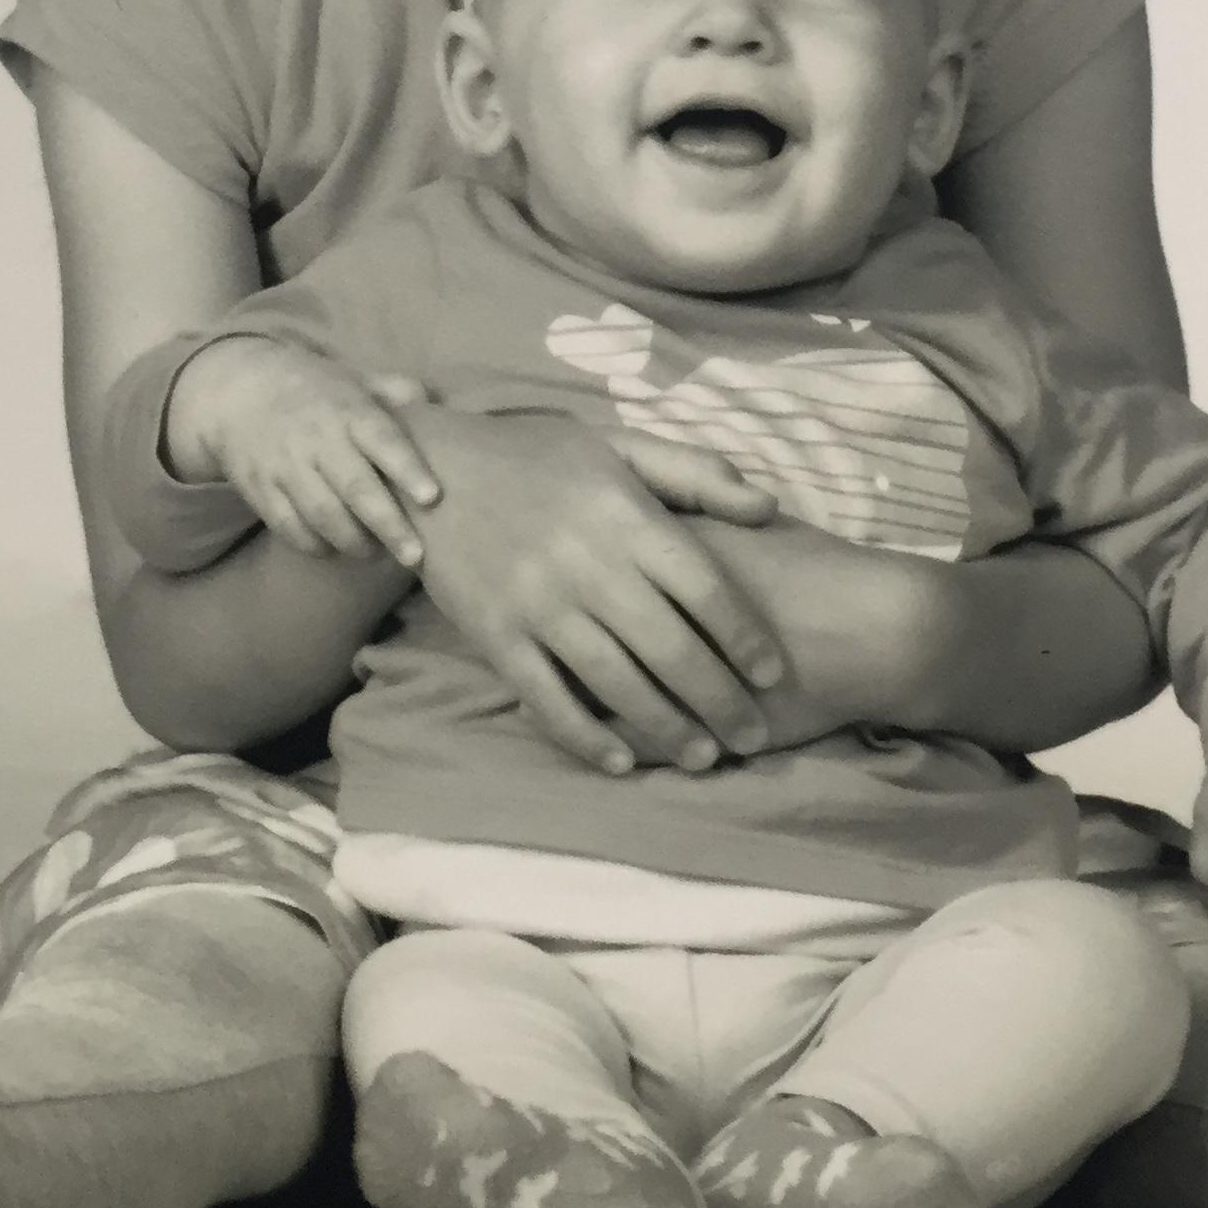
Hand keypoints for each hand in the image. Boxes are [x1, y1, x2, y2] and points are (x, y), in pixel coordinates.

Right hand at [165, 334, 440, 566]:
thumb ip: (395, 391)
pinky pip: (287, 524)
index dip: (408, 469)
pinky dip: (311, 543)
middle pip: (355, 487)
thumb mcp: (355, 379)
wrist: (239, 392)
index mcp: (349, 410)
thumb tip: (439, 401)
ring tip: (374, 555)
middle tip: (415, 557)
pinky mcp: (261, 489)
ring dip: (352, 540)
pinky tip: (331, 550)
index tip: (432, 497)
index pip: (383, 440)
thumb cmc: (315, 392)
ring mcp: (286, 465)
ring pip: (321, 512)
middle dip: (388, 525)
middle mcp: (318, 439)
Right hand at [409, 412, 786, 780]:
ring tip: (702, 757)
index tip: (775, 676)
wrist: (432, 467)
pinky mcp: (495, 635)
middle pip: (670, 647)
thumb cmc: (539, 455)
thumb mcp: (619, 445)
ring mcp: (538, 603)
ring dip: (665, 728)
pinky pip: (547, 698)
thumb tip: (771, 505)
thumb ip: (696, 473)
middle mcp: (588, 563)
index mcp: (626, 515)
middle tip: (752, 738)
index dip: (746, 637)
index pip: (705, 587)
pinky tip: (620, 762)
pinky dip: (585, 737)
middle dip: (719, 701)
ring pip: (616, 682)